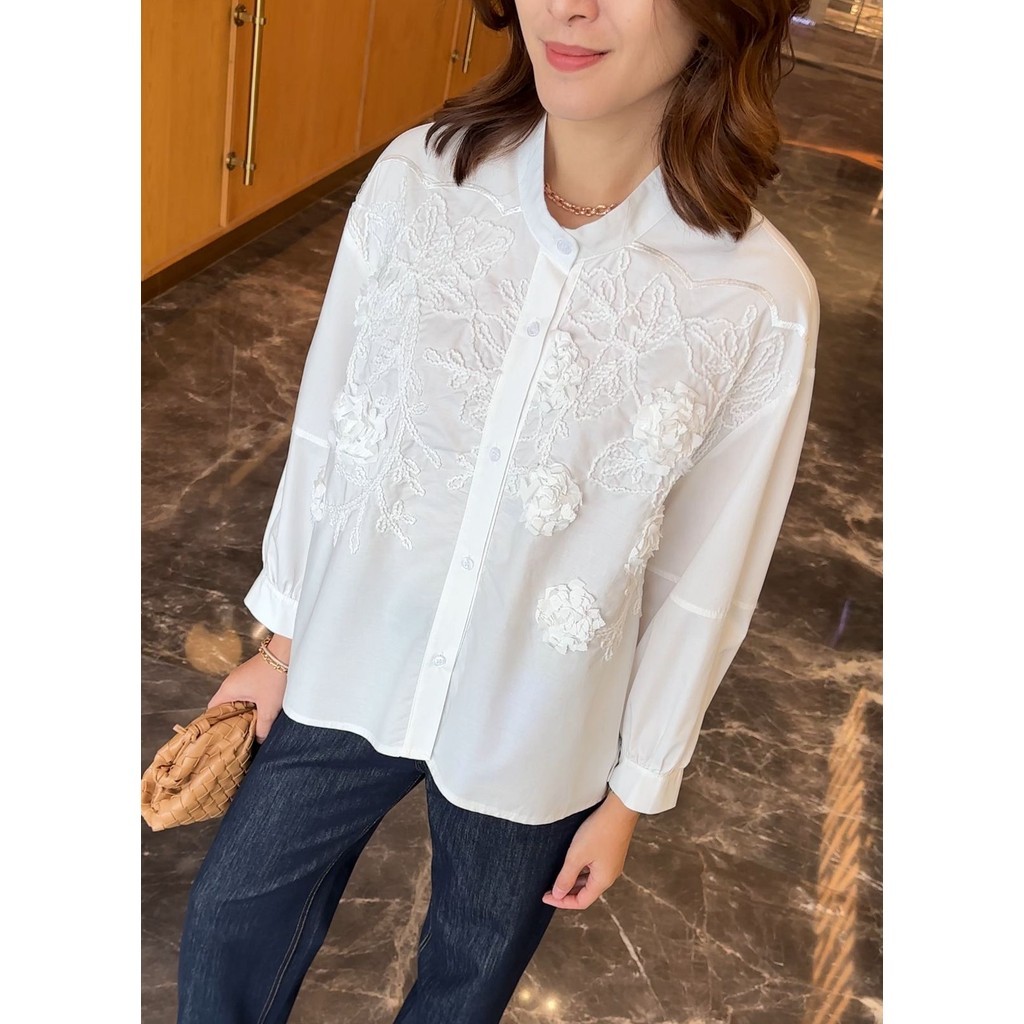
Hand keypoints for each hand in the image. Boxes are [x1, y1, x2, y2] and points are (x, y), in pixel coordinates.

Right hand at [206, 634, 290, 741]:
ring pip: (236, 699)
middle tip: (239, 733)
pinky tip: (260, 708)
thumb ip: (262, 727)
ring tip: (251, 723)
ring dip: (243, 710)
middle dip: (232, 719)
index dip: (216, 724)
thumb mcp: (268, 707)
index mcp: (228, 689)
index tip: (222, 735)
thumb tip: (259, 740)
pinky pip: (245, 692)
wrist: (286, 653)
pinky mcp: (252, 674)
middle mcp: (231, 682)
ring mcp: (241, 677)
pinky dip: (250, 701)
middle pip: (224, 706)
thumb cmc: (274, 677)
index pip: (212, 710)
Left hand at [541, 790, 640, 910]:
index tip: (545, 897)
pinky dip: (581, 871)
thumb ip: (566, 877)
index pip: (581, 902)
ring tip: (556, 876)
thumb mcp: (577, 855)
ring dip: (573, 881)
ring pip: (589, 880)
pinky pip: (593, 868)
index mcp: (603, 880)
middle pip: (586, 892)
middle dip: (567, 893)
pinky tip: (571, 863)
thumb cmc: (599, 831)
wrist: (619, 809)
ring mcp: (611, 863)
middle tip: (548, 888)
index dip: (562, 902)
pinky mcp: (610, 852)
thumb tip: (558, 895)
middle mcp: (609, 875)